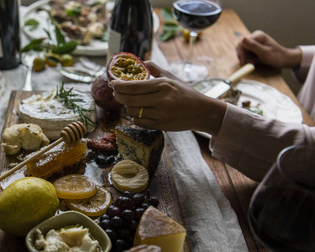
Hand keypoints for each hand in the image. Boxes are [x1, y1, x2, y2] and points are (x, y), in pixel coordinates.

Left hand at [110, 61, 225, 135]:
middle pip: (129, 100)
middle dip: (119, 97)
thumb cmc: (185, 93)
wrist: (201, 111)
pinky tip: (140, 112)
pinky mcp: (160, 126)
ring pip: (133, 112)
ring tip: (130, 102)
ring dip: (128, 107)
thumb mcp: (171, 77)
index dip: (119, 86)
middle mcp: (161, 100)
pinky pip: (139, 122)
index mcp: (163, 85)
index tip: (113, 83)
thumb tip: (140, 62)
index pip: (134, 86)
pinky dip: (136, 117)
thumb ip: (155, 69)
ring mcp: (160, 115)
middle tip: (116, 94)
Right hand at [236, 30, 301, 67]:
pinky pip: (245, 52)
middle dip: (244, 56)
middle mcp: (255, 36)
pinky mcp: (253, 46)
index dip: (242, 54)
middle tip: (251, 63)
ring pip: (242, 50)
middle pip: (240, 46)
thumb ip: (253, 46)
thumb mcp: (264, 52)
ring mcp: (254, 41)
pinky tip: (254, 60)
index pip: (242, 43)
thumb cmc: (276, 56)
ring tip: (254, 61)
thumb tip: (241, 39)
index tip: (244, 63)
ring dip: (246, 58)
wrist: (283, 59)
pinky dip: (248, 58)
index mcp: (258, 35)